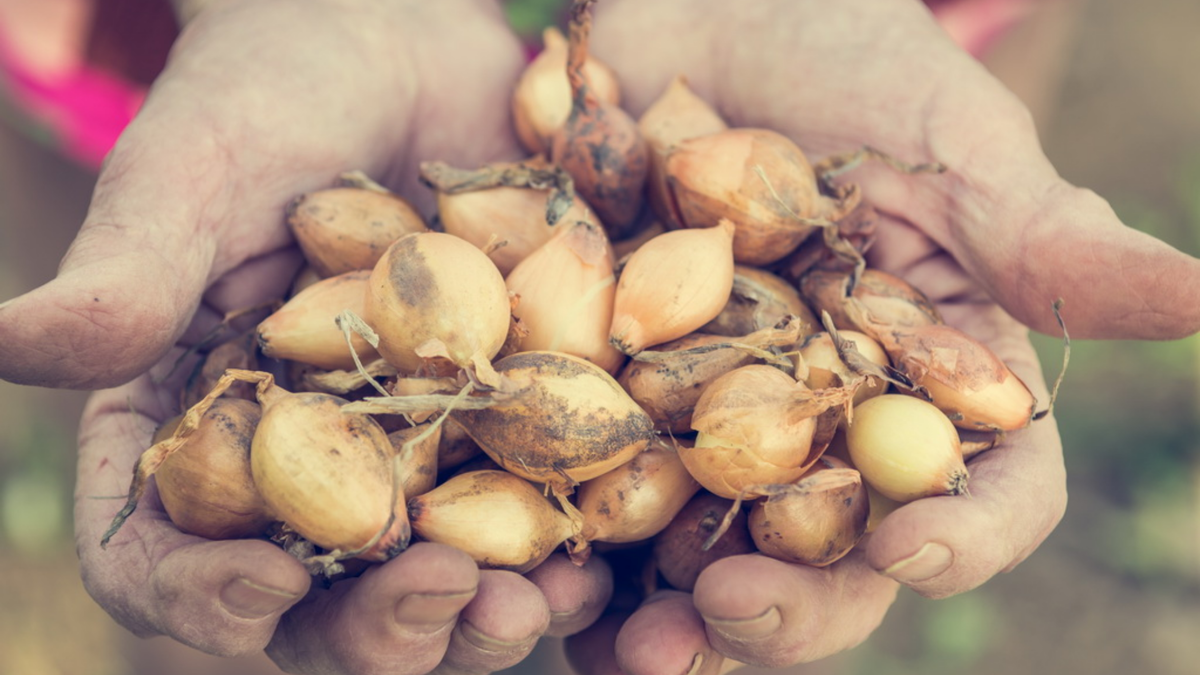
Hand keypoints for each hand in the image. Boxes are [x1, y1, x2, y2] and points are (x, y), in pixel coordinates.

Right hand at [1, 0, 610, 671]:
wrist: (397, 42)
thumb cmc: (268, 93)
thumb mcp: (193, 171)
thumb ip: (130, 271)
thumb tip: (13, 346)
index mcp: (192, 426)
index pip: (157, 549)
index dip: (193, 597)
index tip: (260, 592)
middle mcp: (299, 463)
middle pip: (313, 598)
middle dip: (373, 627)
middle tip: (437, 606)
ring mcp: (406, 451)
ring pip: (428, 579)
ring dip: (477, 617)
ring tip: (530, 608)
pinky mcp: (499, 420)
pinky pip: (529, 510)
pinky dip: (563, 548)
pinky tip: (600, 559)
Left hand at [562, 0, 1199, 671]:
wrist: (694, 14)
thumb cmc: (840, 60)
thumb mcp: (943, 138)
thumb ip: (1037, 234)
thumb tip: (1199, 296)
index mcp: (935, 377)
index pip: (989, 485)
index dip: (971, 533)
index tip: (923, 550)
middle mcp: (830, 421)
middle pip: (838, 554)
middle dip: (798, 607)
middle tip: (732, 622)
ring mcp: (716, 417)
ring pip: (715, 552)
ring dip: (676, 619)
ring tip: (630, 650)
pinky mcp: (612, 395)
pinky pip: (595, 491)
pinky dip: (573, 545)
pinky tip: (540, 581)